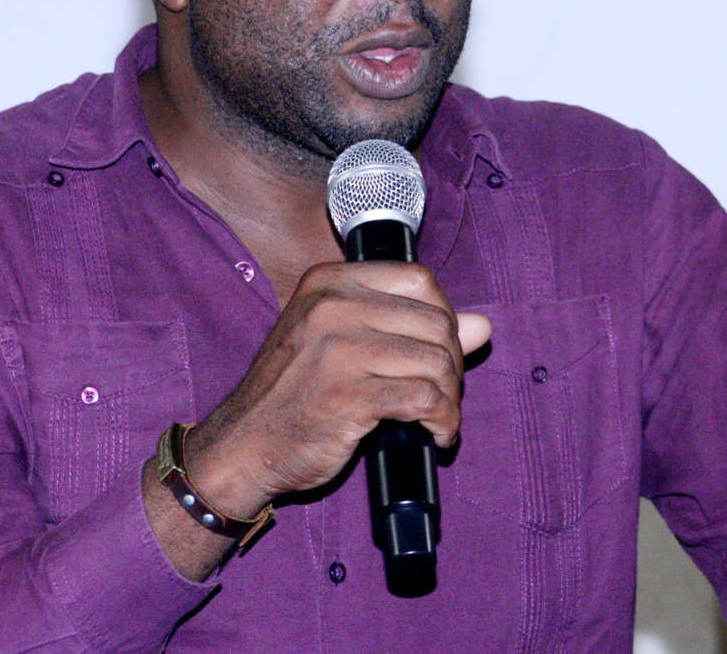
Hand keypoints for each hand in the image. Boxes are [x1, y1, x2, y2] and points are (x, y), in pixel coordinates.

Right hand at [186, 261, 491, 513]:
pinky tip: (434, 434)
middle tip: (442, 392)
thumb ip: (409, 328)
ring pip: (436, 361)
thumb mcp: (343, 342)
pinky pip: (425, 400)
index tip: (441, 349)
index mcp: (330, 281)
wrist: (242, 445)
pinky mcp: (348, 396)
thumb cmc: (295, 392)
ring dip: (450, 397)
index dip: (445, 316)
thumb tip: (484, 326)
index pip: (419, 280)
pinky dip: (442, 421)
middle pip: (435, 322)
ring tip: (438, 417)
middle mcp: (332, 306)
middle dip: (453, 363)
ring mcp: (337, 349)